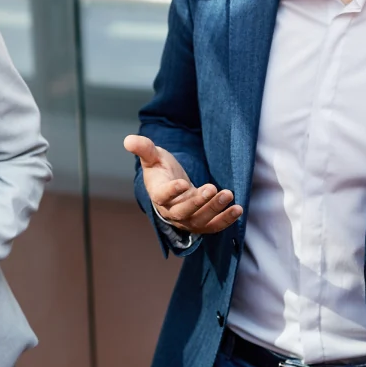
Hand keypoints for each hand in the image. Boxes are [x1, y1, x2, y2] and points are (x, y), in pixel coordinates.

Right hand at [124, 134, 242, 234]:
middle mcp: (171, 211)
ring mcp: (186, 220)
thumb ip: (143, 149)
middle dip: (198, 202)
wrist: (172, 186)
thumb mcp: (153, 157)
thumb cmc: (161, 170)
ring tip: (228, 195)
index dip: (172, 191)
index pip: (162, 196)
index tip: (182, 183)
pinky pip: (212, 226)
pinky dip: (225, 220)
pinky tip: (237, 209)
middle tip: (212, 188)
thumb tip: (128, 140)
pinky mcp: (200, 223)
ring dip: (214, 210)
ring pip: (199, 220)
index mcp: (158, 195)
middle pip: (183, 212)